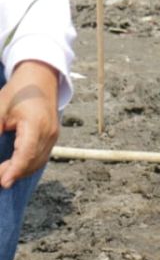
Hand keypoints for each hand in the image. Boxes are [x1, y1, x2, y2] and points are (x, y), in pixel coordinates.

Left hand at [0, 60, 59, 187]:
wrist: (41, 77)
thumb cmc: (19, 90)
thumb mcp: (0, 108)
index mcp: (36, 124)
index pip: (26, 153)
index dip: (15, 170)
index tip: (3, 182)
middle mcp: (49, 132)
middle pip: (33, 161)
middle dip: (14, 173)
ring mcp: (53, 135)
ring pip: (38, 161)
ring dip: (21, 171)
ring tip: (3, 176)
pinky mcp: (53, 136)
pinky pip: (42, 156)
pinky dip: (28, 164)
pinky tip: (14, 168)